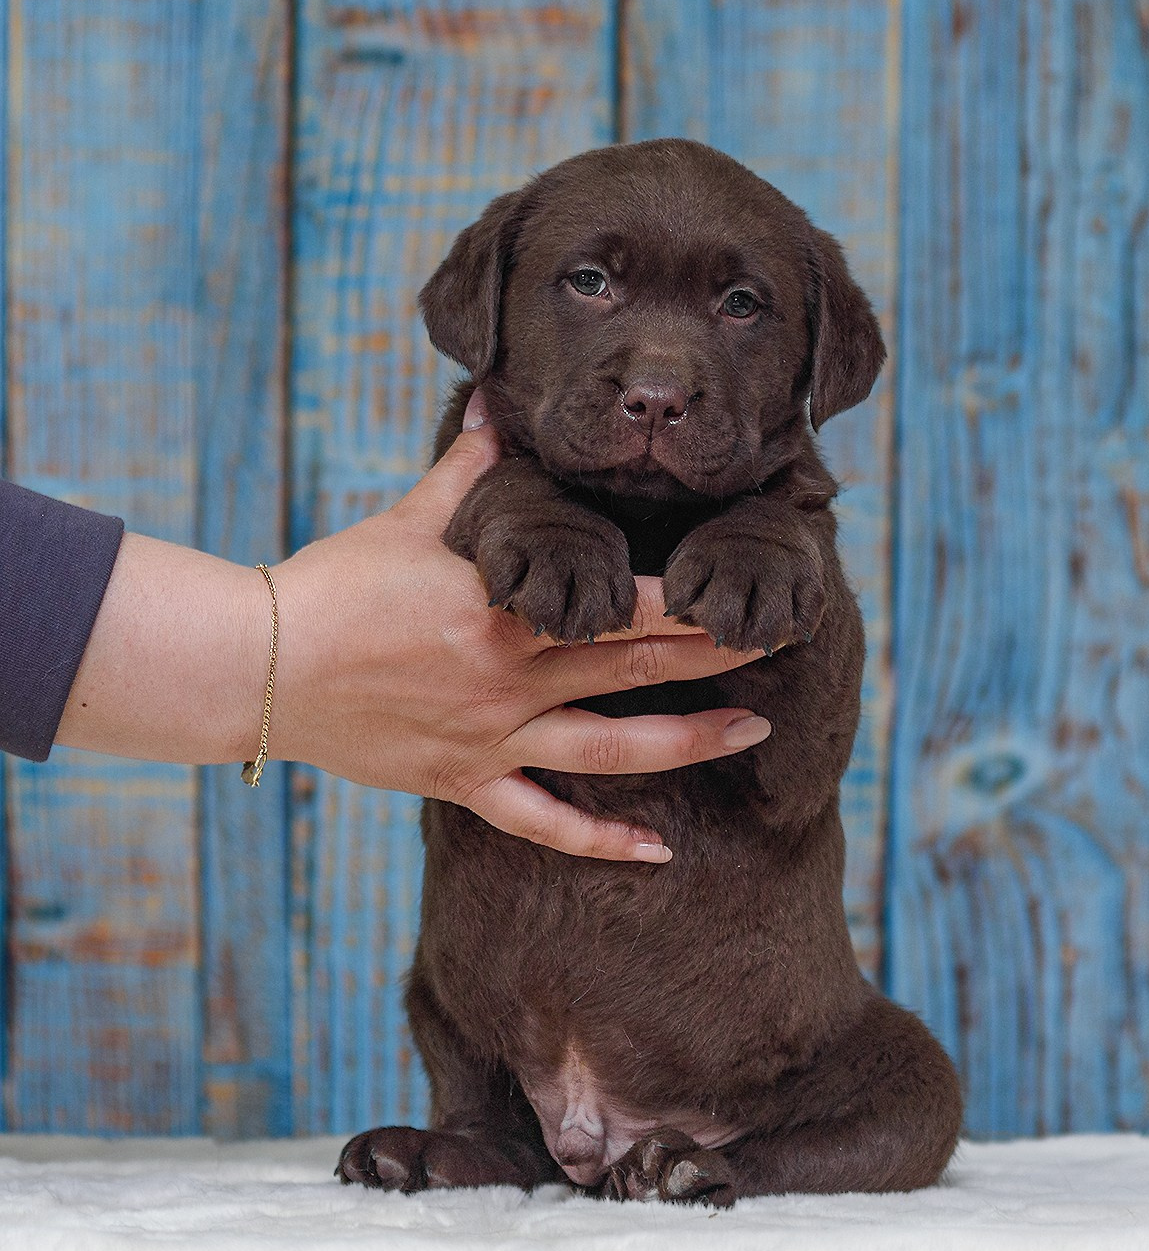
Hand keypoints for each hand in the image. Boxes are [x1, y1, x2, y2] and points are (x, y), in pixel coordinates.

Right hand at [267, 392, 769, 859]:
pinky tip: (658, 851)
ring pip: (609, 749)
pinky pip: (542, 823)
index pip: (622, 601)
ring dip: (687, 742)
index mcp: (503, 607)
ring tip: (755, 730)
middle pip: (635, 666)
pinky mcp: (464, 783)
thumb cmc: (336, 583)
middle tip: (784, 643)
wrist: (261, 665)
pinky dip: (600, 841)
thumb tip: (498, 399)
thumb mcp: (409, 516)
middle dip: (717, 655)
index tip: (748, 587)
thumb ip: (469, 465)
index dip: (694, 599)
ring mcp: (491, 737)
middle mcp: (509, 676)